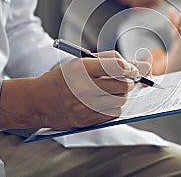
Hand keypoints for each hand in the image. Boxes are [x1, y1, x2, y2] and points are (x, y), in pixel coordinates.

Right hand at [0, 51, 142, 130]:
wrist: (38, 101)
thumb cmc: (62, 79)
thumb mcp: (81, 62)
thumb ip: (111, 61)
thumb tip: (143, 66)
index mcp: (81, 68)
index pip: (117, 66)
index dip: (129, 68)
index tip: (131, 69)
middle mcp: (82, 87)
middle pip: (123, 85)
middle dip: (128, 81)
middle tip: (123, 80)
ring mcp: (84, 105)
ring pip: (121, 100)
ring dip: (121, 95)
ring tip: (110, 91)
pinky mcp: (85, 120)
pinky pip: (113, 114)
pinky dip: (114, 107)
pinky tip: (104, 102)